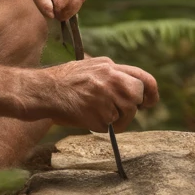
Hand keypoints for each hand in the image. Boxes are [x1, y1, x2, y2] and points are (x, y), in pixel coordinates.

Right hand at [22, 57, 158, 131]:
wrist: (44, 91)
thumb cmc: (63, 81)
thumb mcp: (89, 67)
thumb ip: (110, 74)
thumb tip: (130, 87)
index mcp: (109, 66)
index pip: (143, 77)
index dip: (150, 92)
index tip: (150, 102)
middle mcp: (111, 80)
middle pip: (138, 95)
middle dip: (132, 105)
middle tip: (120, 111)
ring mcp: (106, 97)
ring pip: (127, 113)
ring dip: (116, 119)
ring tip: (95, 113)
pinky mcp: (100, 116)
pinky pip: (111, 127)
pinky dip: (102, 126)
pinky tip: (87, 117)